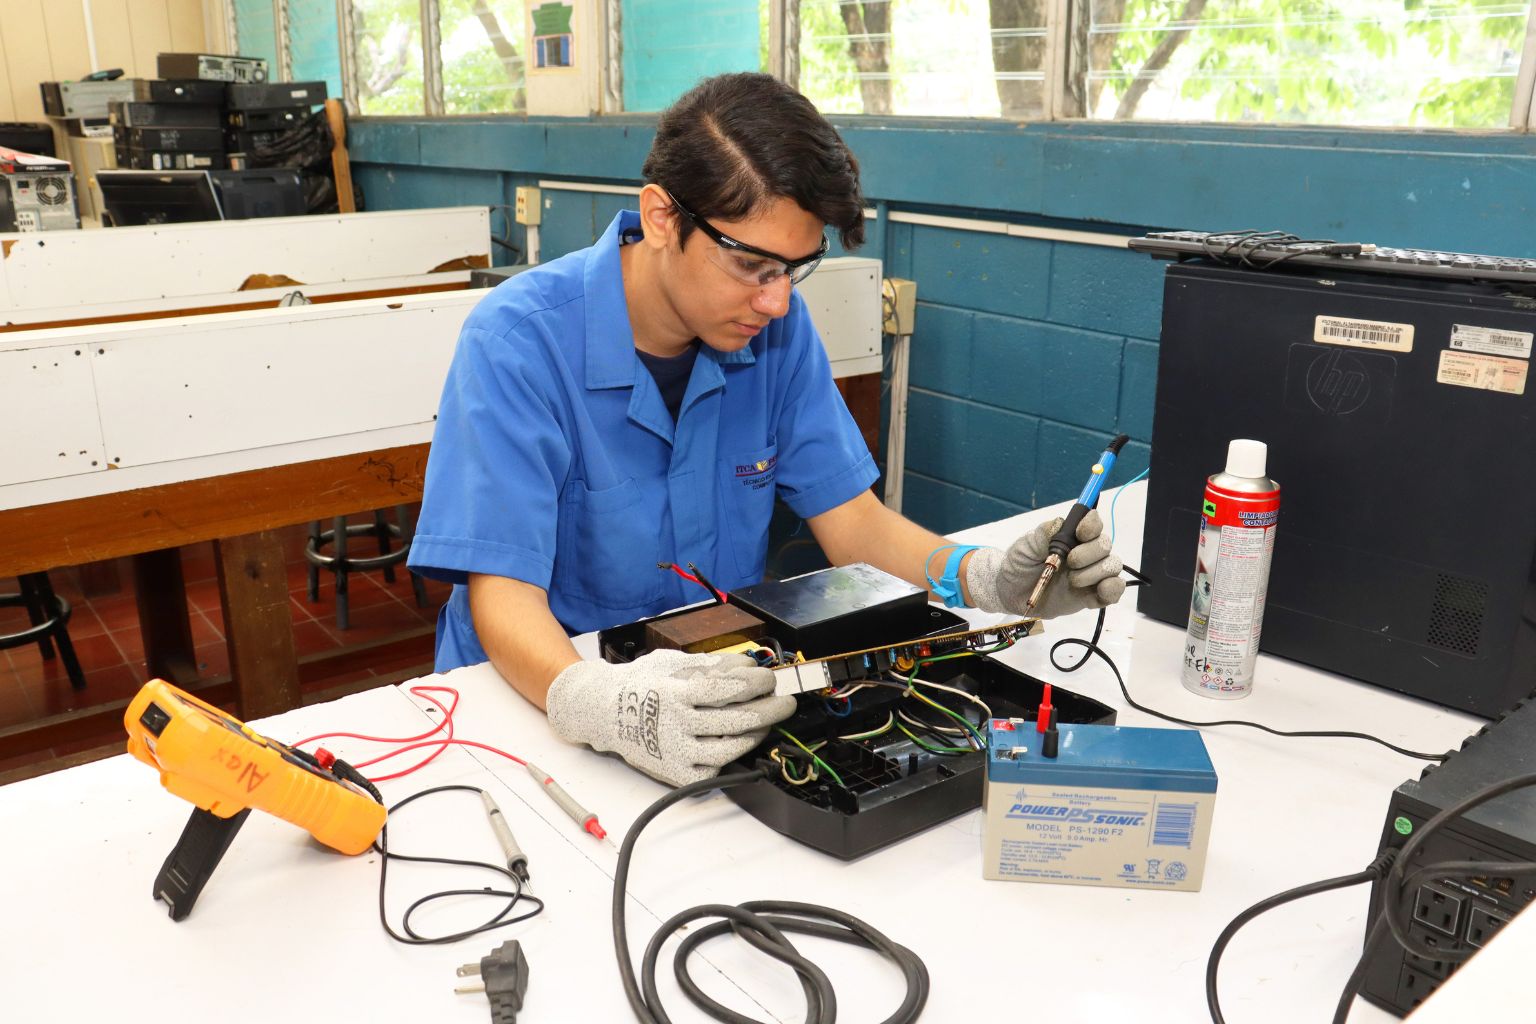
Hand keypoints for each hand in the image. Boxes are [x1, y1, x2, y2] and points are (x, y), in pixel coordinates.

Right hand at [545, 650, 795, 786]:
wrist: (604, 712)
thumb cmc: (642, 684)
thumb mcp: (673, 663)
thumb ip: (711, 665)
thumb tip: (748, 664)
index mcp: (676, 692)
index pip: (728, 689)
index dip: (756, 684)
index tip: (770, 679)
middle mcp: (676, 724)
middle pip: (737, 720)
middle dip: (769, 710)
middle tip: (784, 703)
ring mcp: (676, 752)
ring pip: (731, 749)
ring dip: (757, 734)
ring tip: (767, 722)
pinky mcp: (676, 773)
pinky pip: (715, 770)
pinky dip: (733, 757)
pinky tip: (741, 743)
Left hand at [964, 508, 1124, 618]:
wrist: (1011, 592)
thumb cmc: (1019, 563)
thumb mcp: (1025, 546)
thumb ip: (1042, 534)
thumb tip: (1060, 522)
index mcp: (1072, 537)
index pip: (1094, 523)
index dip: (1092, 525)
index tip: (1080, 533)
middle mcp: (1086, 553)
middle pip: (1105, 545)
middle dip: (1089, 553)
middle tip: (1069, 562)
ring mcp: (1091, 574)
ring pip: (1113, 566)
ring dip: (1095, 572)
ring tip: (1072, 581)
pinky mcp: (1092, 595)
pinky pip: (1114, 590)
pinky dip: (1112, 590)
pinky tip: (1097, 591)